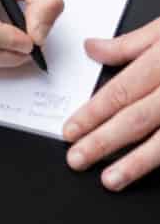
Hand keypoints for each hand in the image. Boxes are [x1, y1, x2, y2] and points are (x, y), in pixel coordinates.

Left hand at [64, 19, 159, 190]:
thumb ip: (130, 44)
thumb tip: (93, 49)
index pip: (120, 92)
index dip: (92, 113)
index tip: (71, 130)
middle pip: (136, 118)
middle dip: (102, 142)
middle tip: (77, 159)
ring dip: (135, 162)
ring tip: (109, 179)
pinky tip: (151, 172)